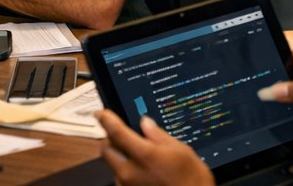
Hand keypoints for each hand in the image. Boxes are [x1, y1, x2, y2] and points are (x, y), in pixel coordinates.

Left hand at [98, 110, 212, 185]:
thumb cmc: (192, 181)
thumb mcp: (182, 151)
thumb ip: (159, 135)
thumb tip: (146, 123)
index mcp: (144, 155)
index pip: (116, 132)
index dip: (105, 119)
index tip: (100, 112)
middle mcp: (130, 172)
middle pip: (106, 150)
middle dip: (111, 140)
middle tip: (123, 134)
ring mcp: (128, 185)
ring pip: (113, 165)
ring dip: (120, 157)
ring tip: (140, 156)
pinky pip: (121, 178)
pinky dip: (127, 171)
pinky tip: (143, 170)